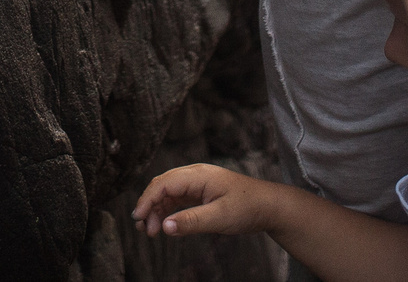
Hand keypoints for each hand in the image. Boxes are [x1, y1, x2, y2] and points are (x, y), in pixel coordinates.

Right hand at [133, 164, 275, 238]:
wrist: (269, 206)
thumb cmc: (247, 208)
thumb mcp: (219, 217)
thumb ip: (191, 222)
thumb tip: (165, 227)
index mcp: (198, 175)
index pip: (163, 183)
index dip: (147, 200)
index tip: (138, 218)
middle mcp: (195, 175)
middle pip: (162, 186)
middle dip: (149, 206)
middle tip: (144, 229)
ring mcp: (197, 183)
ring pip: (168, 193)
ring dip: (157, 210)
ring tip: (151, 231)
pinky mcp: (201, 192)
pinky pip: (178, 198)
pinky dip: (168, 211)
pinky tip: (165, 224)